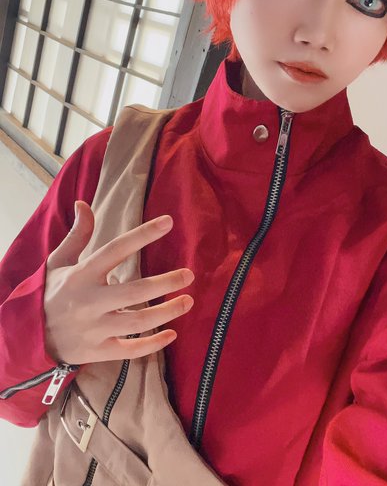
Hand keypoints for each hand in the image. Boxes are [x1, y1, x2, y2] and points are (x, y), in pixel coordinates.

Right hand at [43, 200, 193, 364]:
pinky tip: (171, 335)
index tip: (168, 222)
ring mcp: (94, 329)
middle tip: (189, 274)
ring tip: (188, 301)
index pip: (116, 249)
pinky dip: (153, 345)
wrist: (28, 336)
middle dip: (165, 283)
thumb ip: (78, 235)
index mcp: (82, 275)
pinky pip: (130, 351)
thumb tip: (84, 204)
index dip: (143, 235)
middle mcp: (90, 302)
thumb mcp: (58, 261)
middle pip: (134, 292)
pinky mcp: (98, 351)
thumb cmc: (49, 294)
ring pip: (137, 323)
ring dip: (167, 313)